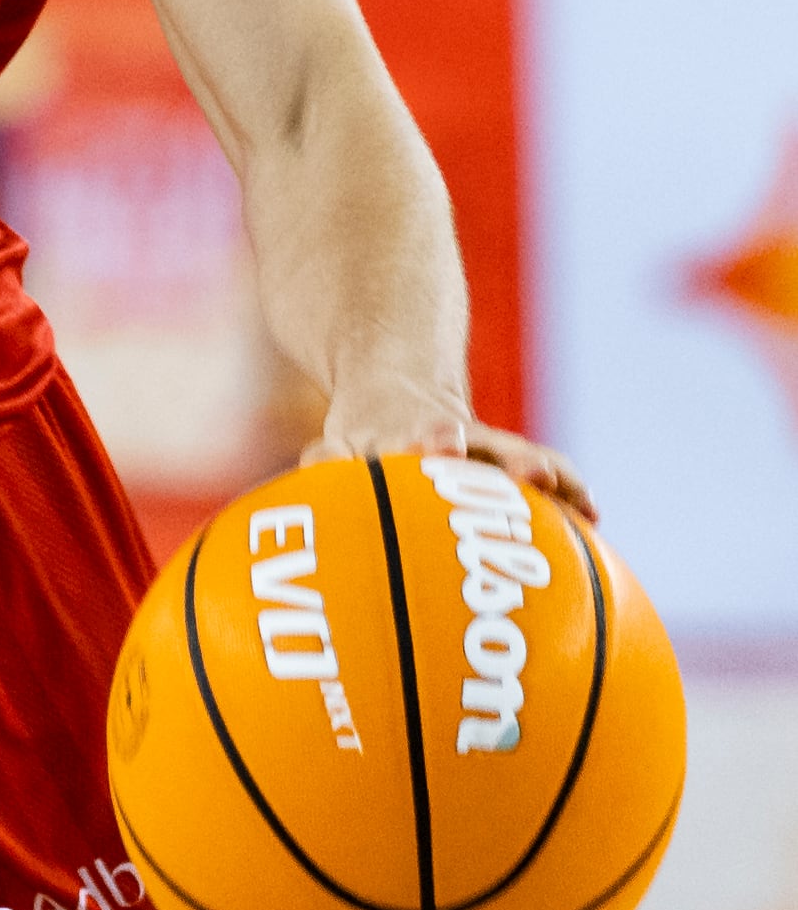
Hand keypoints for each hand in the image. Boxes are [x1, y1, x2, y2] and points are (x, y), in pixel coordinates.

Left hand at [306, 385, 594, 522]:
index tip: (445, 445)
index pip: (416, 439)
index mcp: (403, 436)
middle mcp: (452, 439)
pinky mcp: (513, 460)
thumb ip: (329, 459)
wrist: (399, 393)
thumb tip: (317, 462)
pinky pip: (549, 471)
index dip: (432, 442)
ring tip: (580, 502)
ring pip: (522, 456)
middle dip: (509, 462)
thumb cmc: (364, 439)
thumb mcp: (339, 445)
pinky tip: (592, 516)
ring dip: (546, 475)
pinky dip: (569, 489)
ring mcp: (487, 448)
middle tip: (529, 474)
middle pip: (483, 447)